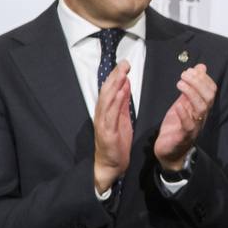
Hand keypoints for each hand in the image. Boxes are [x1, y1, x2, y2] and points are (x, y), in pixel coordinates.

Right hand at [93, 60, 132, 193]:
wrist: (111, 164)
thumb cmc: (116, 141)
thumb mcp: (122, 117)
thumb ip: (123, 102)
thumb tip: (125, 83)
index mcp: (106, 111)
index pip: (109, 90)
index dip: (115, 76)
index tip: (124, 63)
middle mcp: (102, 115)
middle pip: (107, 92)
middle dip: (115, 76)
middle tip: (124, 63)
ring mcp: (103, 123)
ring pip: (107, 101)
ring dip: (115, 86)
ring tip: (122, 73)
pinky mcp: (107, 132)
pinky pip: (111, 115)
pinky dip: (116, 103)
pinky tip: (122, 93)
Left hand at [155, 65, 216, 172]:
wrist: (169, 152)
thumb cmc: (176, 127)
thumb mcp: (183, 103)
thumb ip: (191, 88)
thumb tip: (201, 68)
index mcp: (202, 108)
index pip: (211, 91)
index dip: (204, 79)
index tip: (192, 70)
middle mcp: (201, 117)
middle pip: (208, 98)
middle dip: (198, 83)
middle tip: (185, 74)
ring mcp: (195, 127)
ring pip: (201, 109)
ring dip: (191, 94)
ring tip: (180, 83)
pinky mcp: (184, 137)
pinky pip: (189, 125)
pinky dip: (184, 114)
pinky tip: (178, 105)